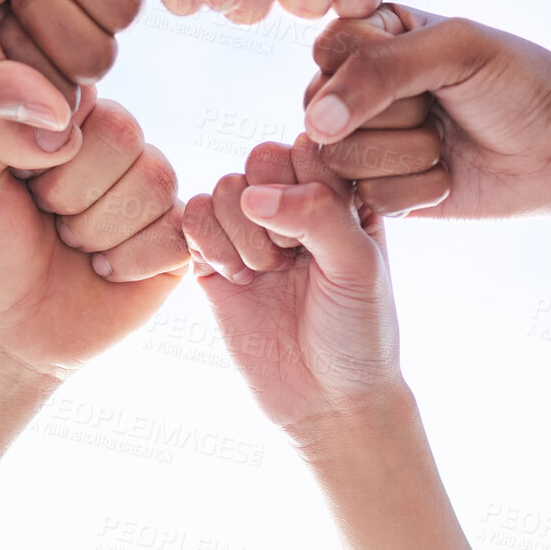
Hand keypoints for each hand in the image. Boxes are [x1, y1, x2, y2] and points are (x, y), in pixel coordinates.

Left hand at [0, 88, 187, 380]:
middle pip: (125, 134)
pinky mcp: (173, 240)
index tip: (19, 183)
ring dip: (98, 229)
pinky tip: (103, 271)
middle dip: (72, 192)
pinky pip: (176, 232)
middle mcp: (112, 144)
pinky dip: (131, 262)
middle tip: (48, 220)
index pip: (81, 97)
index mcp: (63, 117)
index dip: (47, 150)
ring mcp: (147, 191)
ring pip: (155, 181)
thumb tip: (64, 125)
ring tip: (72, 245)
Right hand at [182, 137, 400, 434]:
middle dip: (270, 209)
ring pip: (221, 188)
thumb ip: (318, 214)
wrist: (327, 402)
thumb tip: (254, 195)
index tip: (324, 238)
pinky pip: (190, 220)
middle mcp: (292, 206)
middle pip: (258, 159)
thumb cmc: (359, 332)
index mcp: (339, 197)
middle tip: (290, 257)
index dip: (306, 186)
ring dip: (241, 234)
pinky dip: (208, 245)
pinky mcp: (211, 261)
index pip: (307, 147)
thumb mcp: (359, 266)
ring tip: (265, 274)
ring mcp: (249, 233)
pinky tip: (235, 279)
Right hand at [304, 5, 550, 218]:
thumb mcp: (455, 50)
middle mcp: (359, 90)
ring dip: (411, 155)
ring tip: (447, 142)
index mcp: (372, 37)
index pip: (329, 52)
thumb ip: (378, 71)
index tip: (432, 66)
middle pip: (327, 112)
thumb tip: (316, 124)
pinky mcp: (383, 192)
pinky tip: (450, 176)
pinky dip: (421, 189)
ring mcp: (368, 144)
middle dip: (399, 115)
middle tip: (444, 108)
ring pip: (344, 161)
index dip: (374, 69)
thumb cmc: (519, 84)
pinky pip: (369, 199)